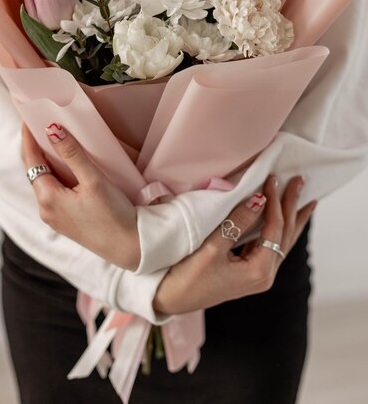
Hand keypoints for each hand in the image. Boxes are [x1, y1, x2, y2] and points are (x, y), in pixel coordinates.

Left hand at [22, 123, 140, 270]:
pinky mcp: (67, 221)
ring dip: (50, 162)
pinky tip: (70, 167)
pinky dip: (59, 175)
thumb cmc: (113, 216)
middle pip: (36, 171)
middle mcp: (46, 210)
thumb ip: (72, 154)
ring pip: (46, 182)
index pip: (31, 161)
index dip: (29, 138)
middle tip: (44, 125)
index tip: (29, 118)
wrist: (130, 247)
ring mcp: (56, 217)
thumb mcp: (93, 180)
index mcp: (47, 199)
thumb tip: (52, 130)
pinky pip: (56, 192)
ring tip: (57, 141)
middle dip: (38, 148)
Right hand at [153, 174, 316, 314]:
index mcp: (259, 271)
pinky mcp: (249, 273)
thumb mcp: (211, 248)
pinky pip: (272, 246)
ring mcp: (258, 276)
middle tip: (300, 181)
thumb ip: (237, 223)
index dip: (275, 201)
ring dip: (292, 219)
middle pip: (285, 235)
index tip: (273, 177)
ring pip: (282, 242)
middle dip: (293, 207)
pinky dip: (280, 230)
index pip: (274, 228)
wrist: (170, 299)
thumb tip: (259, 199)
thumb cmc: (188, 276)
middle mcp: (264, 275)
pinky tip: (283, 221)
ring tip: (306, 201)